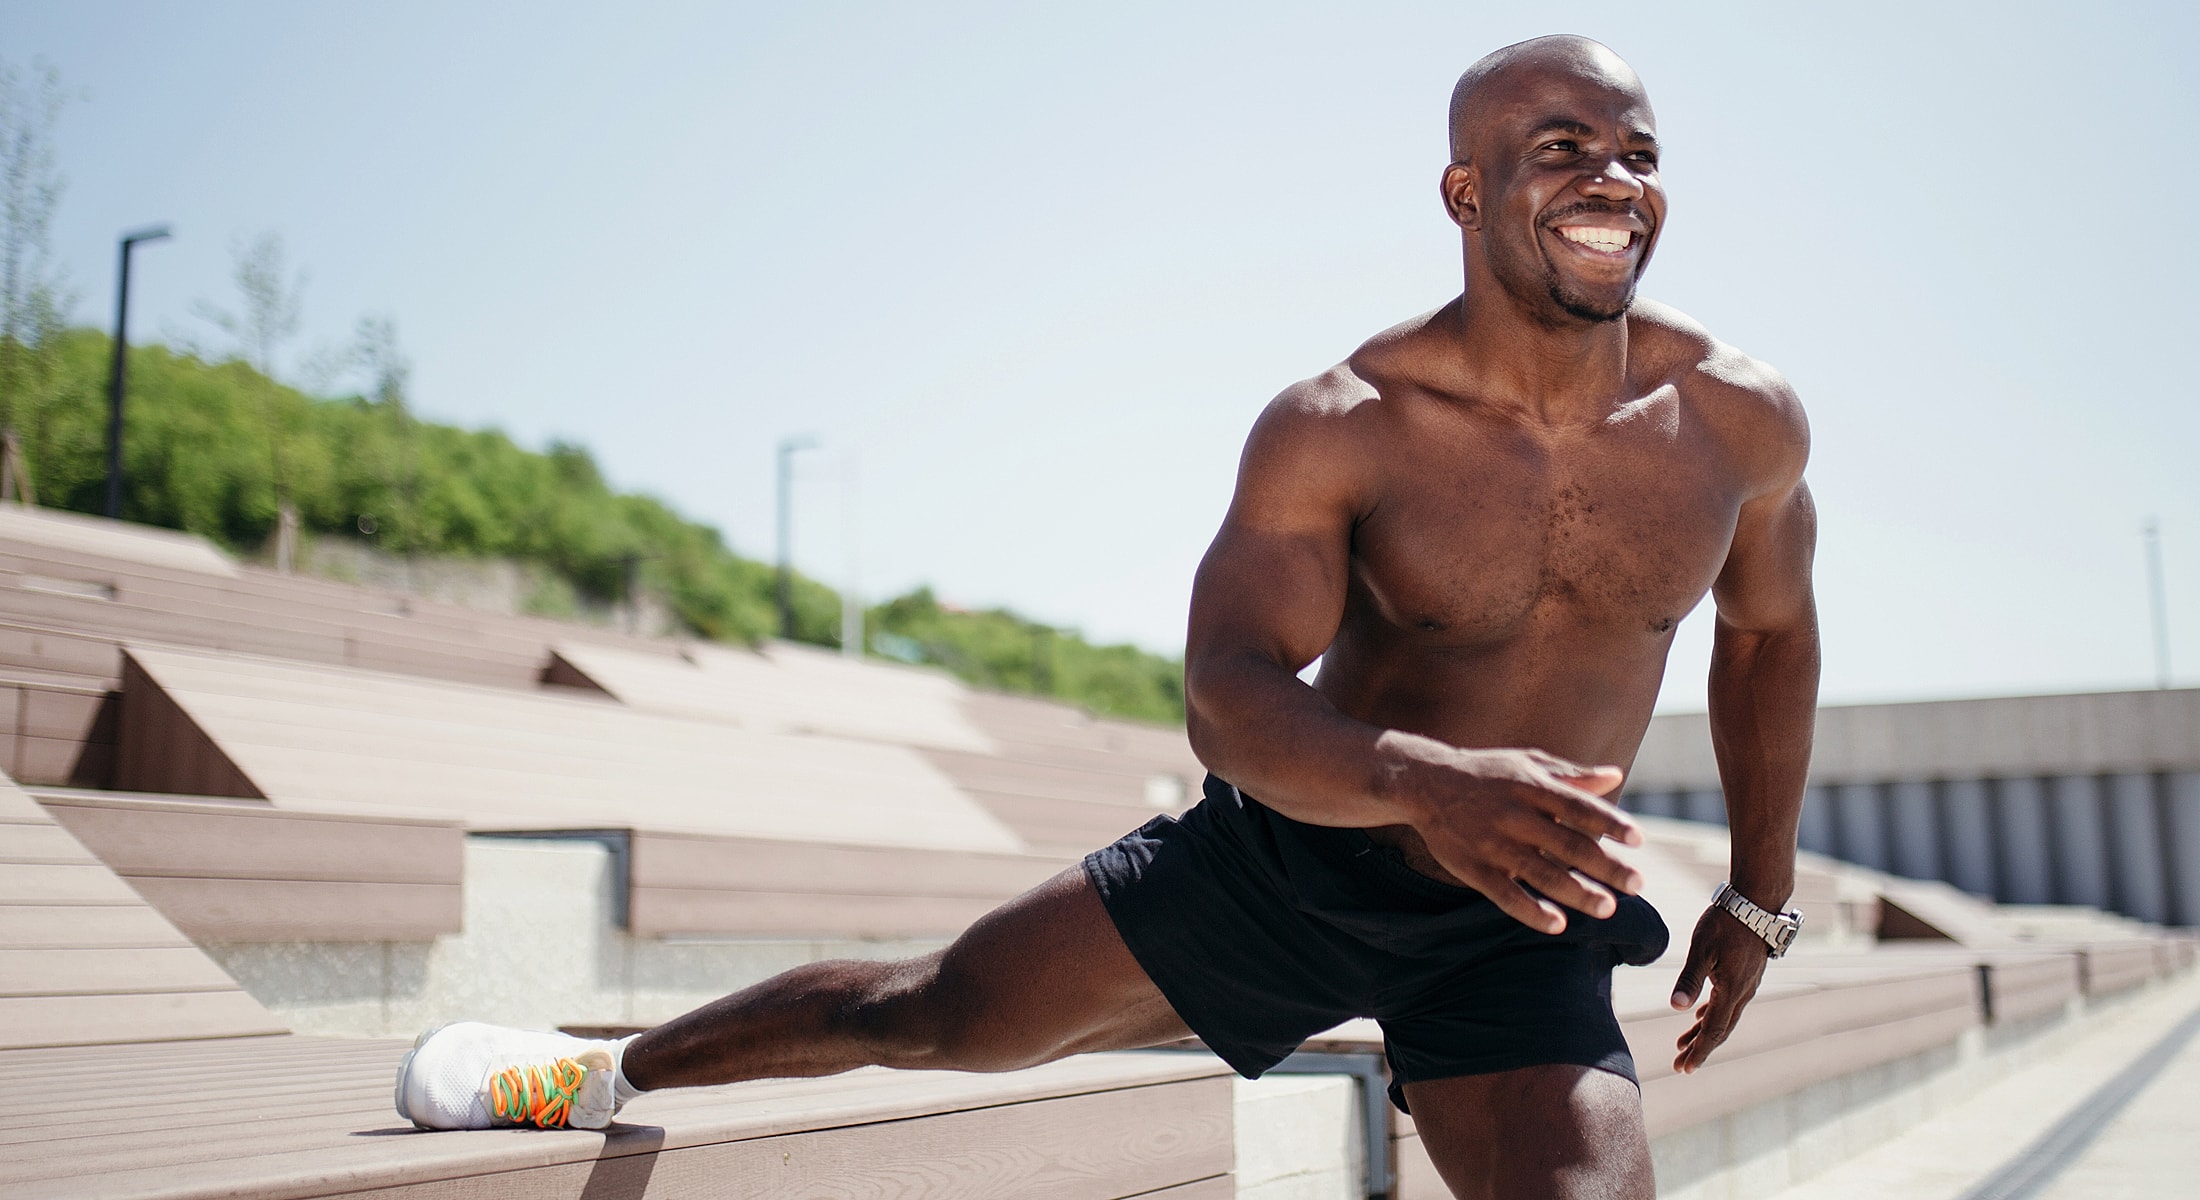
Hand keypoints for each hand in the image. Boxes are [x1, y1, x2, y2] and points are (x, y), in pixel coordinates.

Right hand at [1396, 743, 1645, 934]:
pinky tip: (1558, 923)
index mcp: (1532, 787)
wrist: (1424, 783)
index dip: (1610, 824)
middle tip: (1638, 885)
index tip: (1639, 840)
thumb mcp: (1526, 763)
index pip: (1580, 807)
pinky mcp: (1474, 868)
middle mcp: (1515, 816)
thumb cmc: (1486, 772)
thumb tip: (1616, 776)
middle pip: (1568, 845)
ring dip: (1578, 893)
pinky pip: (1506, 895)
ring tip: (1608, 908)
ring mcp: (1494, 844)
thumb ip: (1571, 774)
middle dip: (1606, 867)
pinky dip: (1532, 911)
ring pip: (1542, 874)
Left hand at [1669, 905, 1770, 1072]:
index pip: (1713, 1031)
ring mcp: (1747, 984)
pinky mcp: (1747, 974)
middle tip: (1680, 1065)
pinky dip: (1713, 1014)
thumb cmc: (1726, 923)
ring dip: (1704, 1032)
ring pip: (1725, 1017)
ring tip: (1683, 1044)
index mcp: (1732, 991)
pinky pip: (1729, 1003)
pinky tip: (1700, 1015)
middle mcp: (1743, 993)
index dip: (1698, 1051)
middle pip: (1720, 1030)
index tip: (1684, 1068)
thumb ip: (1689, 979)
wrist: (1757, 902)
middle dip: (1700, 1048)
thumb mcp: (1701, 949)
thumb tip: (1675, 1007)